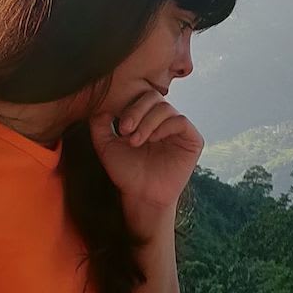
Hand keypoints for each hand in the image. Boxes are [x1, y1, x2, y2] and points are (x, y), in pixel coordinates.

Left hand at [91, 89, 201, 231]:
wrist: (141, 196)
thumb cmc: (126, 172)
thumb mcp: (106, 145)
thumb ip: (100, 123)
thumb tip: (100, 102)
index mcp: (147, 118)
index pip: (141, 96)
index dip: (128, 106)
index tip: (118, 127)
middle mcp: (165, 120)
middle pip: (154, 97)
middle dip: (137, 111)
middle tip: (125, 131)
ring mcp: (179, 129)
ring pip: (166, 108)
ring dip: (148, 122)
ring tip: (136, 141)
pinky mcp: (193, 140)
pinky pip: (181, 122)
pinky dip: (164, 127)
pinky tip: (152, 140)